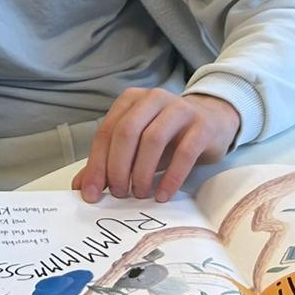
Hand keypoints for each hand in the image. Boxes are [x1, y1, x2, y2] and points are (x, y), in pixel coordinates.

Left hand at [73, 89, 240, 202]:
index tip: (92, 194)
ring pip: (153, 140)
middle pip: (126, 132)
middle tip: (119, 194)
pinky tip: (163, 195)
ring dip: (141, 173)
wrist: (212, 121)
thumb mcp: (136, 146)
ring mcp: (180, 109)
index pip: (106, 132)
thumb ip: (108, 163)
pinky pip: (184, 153)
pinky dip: (170, 177)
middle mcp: (153, 99)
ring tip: (140, 194)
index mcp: (130, 100)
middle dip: (117, 168)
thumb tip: (81, 188)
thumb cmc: (168, 136)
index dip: (96, 165)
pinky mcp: (202, 126)